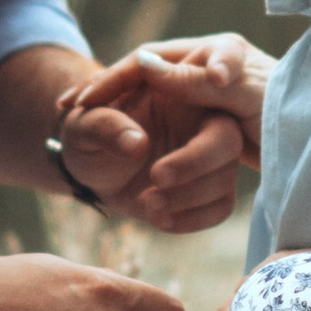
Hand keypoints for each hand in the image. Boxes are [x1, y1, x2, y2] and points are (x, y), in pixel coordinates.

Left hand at [54, 33, 273, 234]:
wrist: (92, 167)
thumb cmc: (88, 134)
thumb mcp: (83, 126)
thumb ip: (104, 125)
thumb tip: (136, 143)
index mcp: (178, 91)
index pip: (205, 98)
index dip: (197, 126)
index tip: (159, 168)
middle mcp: (203, 120)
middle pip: (228, 141)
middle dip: (194, 165)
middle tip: (156, 178)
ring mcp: (210, 156)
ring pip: (225, 178)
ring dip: (189, 197)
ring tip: (147, 204)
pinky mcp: (209, 188)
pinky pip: (221, 206)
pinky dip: (193, 219)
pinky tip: (159, 219)